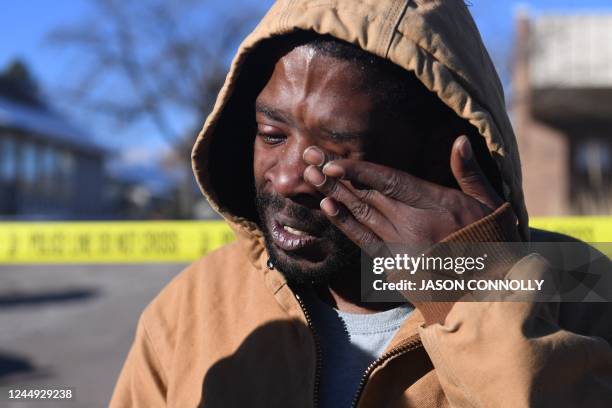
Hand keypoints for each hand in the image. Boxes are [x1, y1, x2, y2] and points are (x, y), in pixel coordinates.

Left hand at [302, 135, 504, 255]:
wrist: (492, 294)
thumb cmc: (495, 244)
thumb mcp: (491, 204)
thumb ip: (470, 172)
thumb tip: (460, 139)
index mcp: (436, 204)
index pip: (389, 181)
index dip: (358, 170)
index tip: (332, 160)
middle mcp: (413, 223)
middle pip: (366, 193)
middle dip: (334, 174)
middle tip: (308, 157)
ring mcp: (402, 245)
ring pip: (361, 213)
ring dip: (333, 192)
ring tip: (309, 176)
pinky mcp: (397, 264)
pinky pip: (365, 240)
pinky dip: (345, 223)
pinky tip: (328, 207)